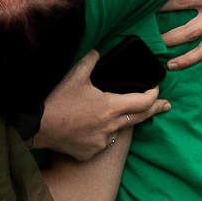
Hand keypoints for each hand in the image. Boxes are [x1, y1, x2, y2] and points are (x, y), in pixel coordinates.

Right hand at [34, 50, 169, 160]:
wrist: (36, 124)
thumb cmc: (56, 99)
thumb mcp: (75, 74)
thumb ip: (91, 60)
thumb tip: (98, 51)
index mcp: (110, 107)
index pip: (142, 102)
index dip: (153, 94)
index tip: (157, 89)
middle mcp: (110, 127)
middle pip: (139, 119)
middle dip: (154, 110)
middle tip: (165, 106)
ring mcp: (100, 142)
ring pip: (116, 131)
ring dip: (119, 121)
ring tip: (113, 113)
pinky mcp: (88, 152)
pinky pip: (100, 142)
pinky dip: (98, 133)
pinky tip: (88, 126)